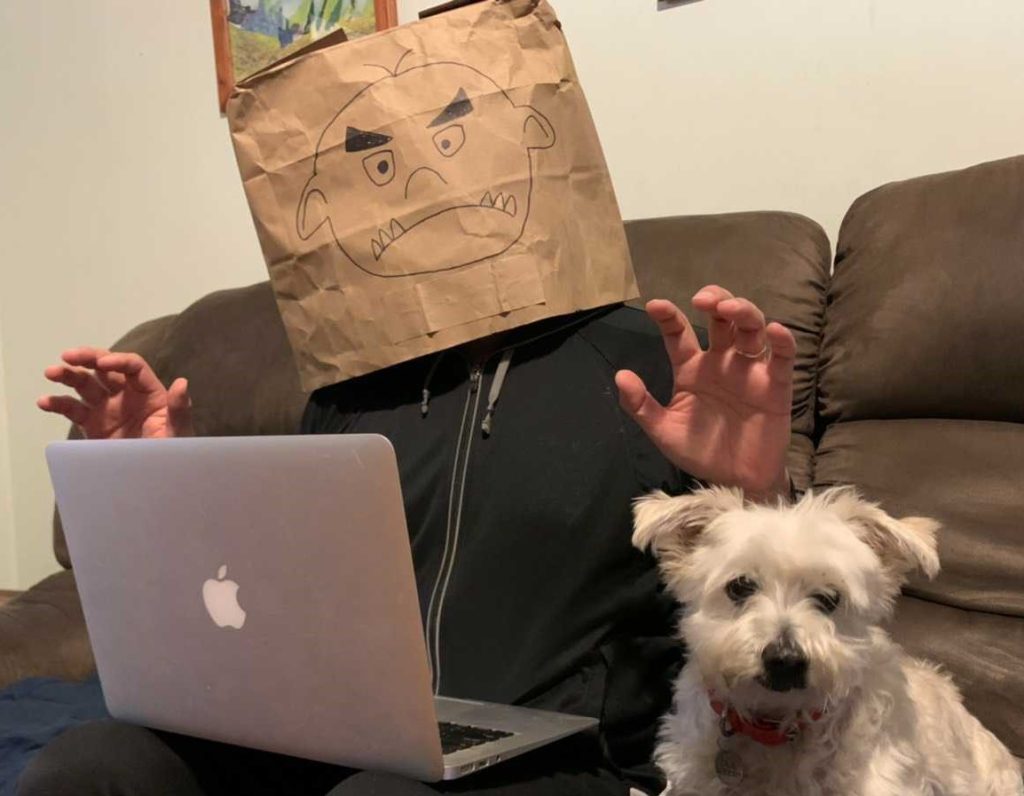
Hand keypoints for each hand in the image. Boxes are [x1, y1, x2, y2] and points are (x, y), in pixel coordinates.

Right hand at [37, 348, 192, 438]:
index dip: (118, 361)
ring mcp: (107, 409)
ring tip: (51, 373)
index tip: (103, 363)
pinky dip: (58, 404)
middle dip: (87, 358)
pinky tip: (44, 402)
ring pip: (85, 385)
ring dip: (67, 375)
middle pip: (104, 368)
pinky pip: (73, 410)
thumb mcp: (178, 432)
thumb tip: (181, 383)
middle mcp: (126, 395)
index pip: (132, 367)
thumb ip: (179, 409)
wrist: (155, 480)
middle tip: (67, 355)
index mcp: (149, 392)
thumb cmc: (173, 453)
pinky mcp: (92, 425)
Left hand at [615, 287, 795, 500]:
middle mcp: (721, 362)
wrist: (734, 483)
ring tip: (728, 308)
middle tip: (702, 300)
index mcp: (691, 368)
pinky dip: (783, 341)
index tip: (655, 306)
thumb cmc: (700, 451)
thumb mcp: (664, 431)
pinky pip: (782, 358)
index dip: (669, 316)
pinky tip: (774, 330)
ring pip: (751, 329)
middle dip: (715, 300)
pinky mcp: (775, 386)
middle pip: (721, 319)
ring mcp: (749, 371)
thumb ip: (641, 405)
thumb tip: (620, 375)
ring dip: (742, 312)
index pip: (679, 333)